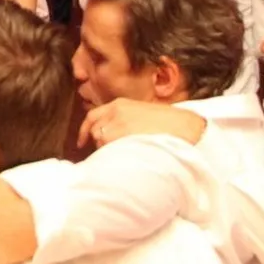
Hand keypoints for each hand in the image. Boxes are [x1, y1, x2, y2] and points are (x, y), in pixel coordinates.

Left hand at [78, 97, 204, 147]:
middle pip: (95, 132)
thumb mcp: (142, 112)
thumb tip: (115, 134)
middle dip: (99, 143)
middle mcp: (114, 113)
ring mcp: (117, 125)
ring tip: (123, 156)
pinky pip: (108, 151)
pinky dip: (111, 156)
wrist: (182, 126)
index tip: (81, 143)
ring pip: (101, 143)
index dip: (84, 131)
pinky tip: (123, 159)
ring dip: (107, 151)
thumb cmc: (167, 122)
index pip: (92, 117)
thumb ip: (125, 119)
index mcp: (119, 104)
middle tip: (111, 154)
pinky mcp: (122, 138)